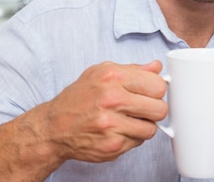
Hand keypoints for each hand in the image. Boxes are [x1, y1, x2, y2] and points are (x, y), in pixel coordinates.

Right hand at [41, 60, 167, 162]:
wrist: (53, 127)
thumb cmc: (79, 98)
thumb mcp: (102, 73)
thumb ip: (133, 69)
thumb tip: (157, 67)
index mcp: (112, 77)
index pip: (158, 85)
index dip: (157, 90)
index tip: (151, 93)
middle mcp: (111, 99)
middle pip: (160, 109)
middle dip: (155, 109)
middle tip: (143, 109)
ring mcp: (111, 124)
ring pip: (151, 128)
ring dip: (143, 126)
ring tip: (129, 120)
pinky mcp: (111, 145)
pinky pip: (138, 142)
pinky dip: (131, 138)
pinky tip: (118, 130)